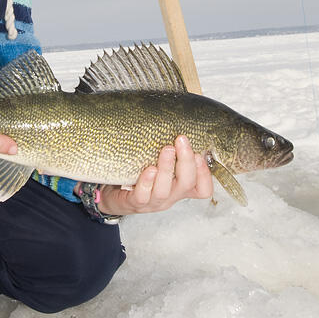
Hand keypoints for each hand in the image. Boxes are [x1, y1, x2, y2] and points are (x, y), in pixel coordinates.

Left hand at [96, 136, 213, 215]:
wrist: (113, 191)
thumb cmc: (141, 170)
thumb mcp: (161, 161)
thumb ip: (173, 147)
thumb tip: (183, 114)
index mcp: (180, 187)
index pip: (203, 188)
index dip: (205, 173)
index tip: (200, 152)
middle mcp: (170, 196)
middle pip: (187, 183)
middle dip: (186, 160)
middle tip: (181, 139)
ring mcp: (153, 201)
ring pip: (165, 190)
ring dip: (167, 168)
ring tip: (166, 149)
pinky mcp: (134, 203)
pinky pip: (142, 196)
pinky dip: (147, 182)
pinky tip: (148, 169)